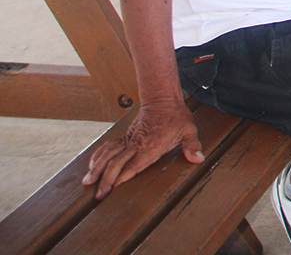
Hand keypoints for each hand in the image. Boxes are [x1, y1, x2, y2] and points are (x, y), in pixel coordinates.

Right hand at [82, 100, 202, 198]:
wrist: (163, 99)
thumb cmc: (176, 116)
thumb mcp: (189, 130)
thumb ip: (192, 146)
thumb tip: (198, 159)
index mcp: (151, 146)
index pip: (133, 165)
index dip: (121, 178)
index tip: (112, 190)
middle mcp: (136, 145)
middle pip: (116, 163)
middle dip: (106, 180)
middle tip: (99, 195)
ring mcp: (129, 140)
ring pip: (108, 155)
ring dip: (97, 168)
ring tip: (87, 182)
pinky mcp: (125, 137)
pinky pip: (108, 147)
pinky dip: (98, 157)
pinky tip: (92, 166)